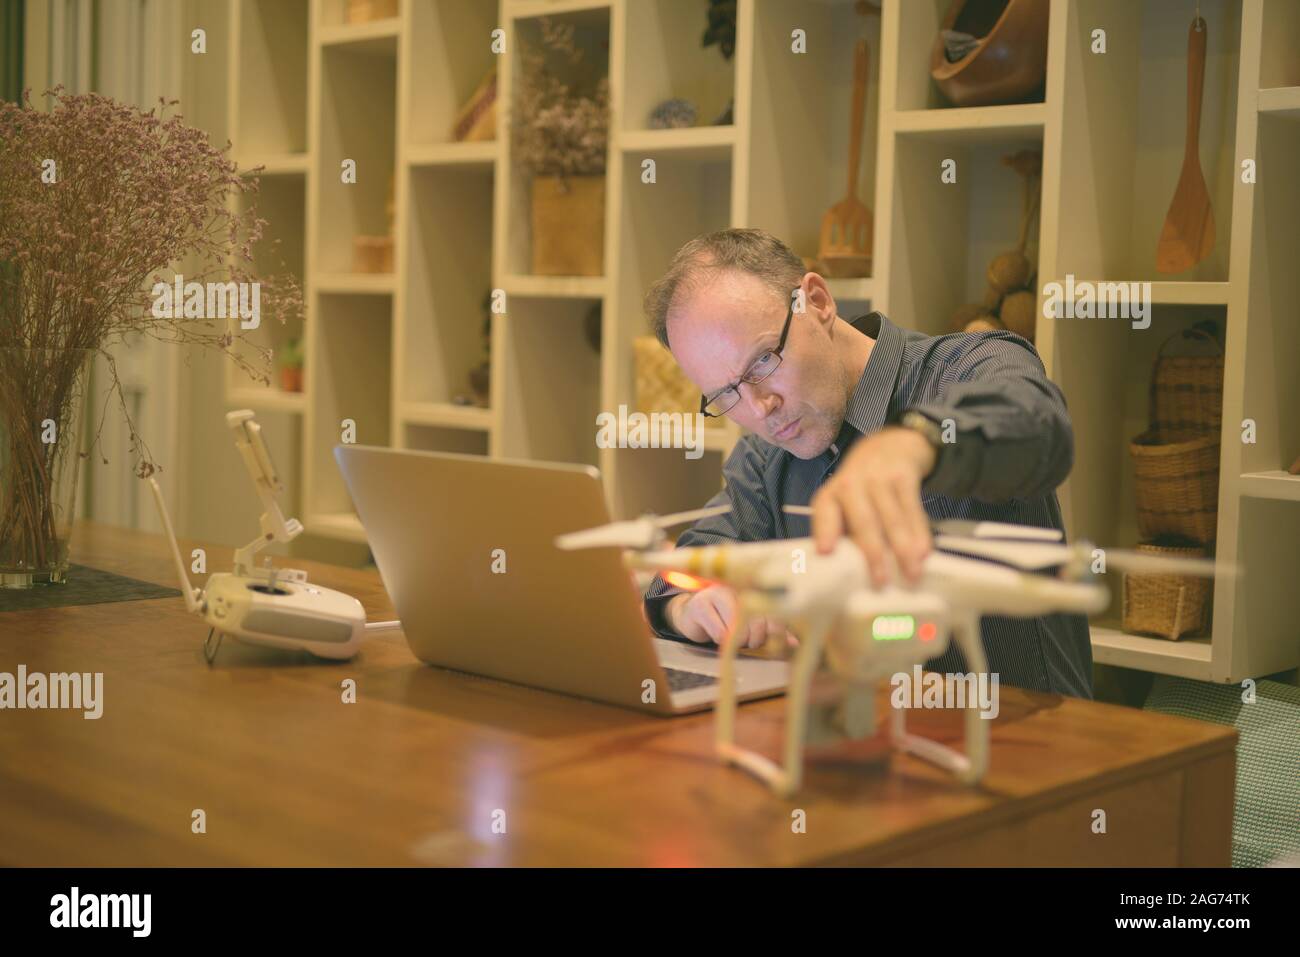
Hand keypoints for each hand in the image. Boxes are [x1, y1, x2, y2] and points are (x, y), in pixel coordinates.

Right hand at [667, 586, 795, 649]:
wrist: (693, 613)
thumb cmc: (728, 618)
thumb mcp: (754, 622)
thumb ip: (775, 630)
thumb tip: (796, 643)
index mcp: (757, 587)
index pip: (776, 612)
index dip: (776, 632)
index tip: (772, 641)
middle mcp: (740, 586)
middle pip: (758, 623)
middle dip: (755, 640)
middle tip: (749, 641)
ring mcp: (720, 592)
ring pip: (738, 630)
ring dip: (736, 641)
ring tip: (731, 635)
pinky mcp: (702, 604)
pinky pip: (719, 633)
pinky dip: (719, 639)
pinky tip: (715, 631)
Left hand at [810, 426, 934, 586]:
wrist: (894, 443)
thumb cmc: (865, 485)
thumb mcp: (848, 501)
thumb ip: (847, 530)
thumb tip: (851, 572)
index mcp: (832, 494)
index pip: (824, 512)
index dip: (825, 531)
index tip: (826, 551)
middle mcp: (851, 483)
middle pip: (863, 520)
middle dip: (873, 553)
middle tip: (881, 582)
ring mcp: (878, 477)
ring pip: (891, 518)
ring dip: (903, 549)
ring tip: (911, 574)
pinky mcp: (903, 475)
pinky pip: (912, 508)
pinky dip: (919, 532)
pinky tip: (924, 551)